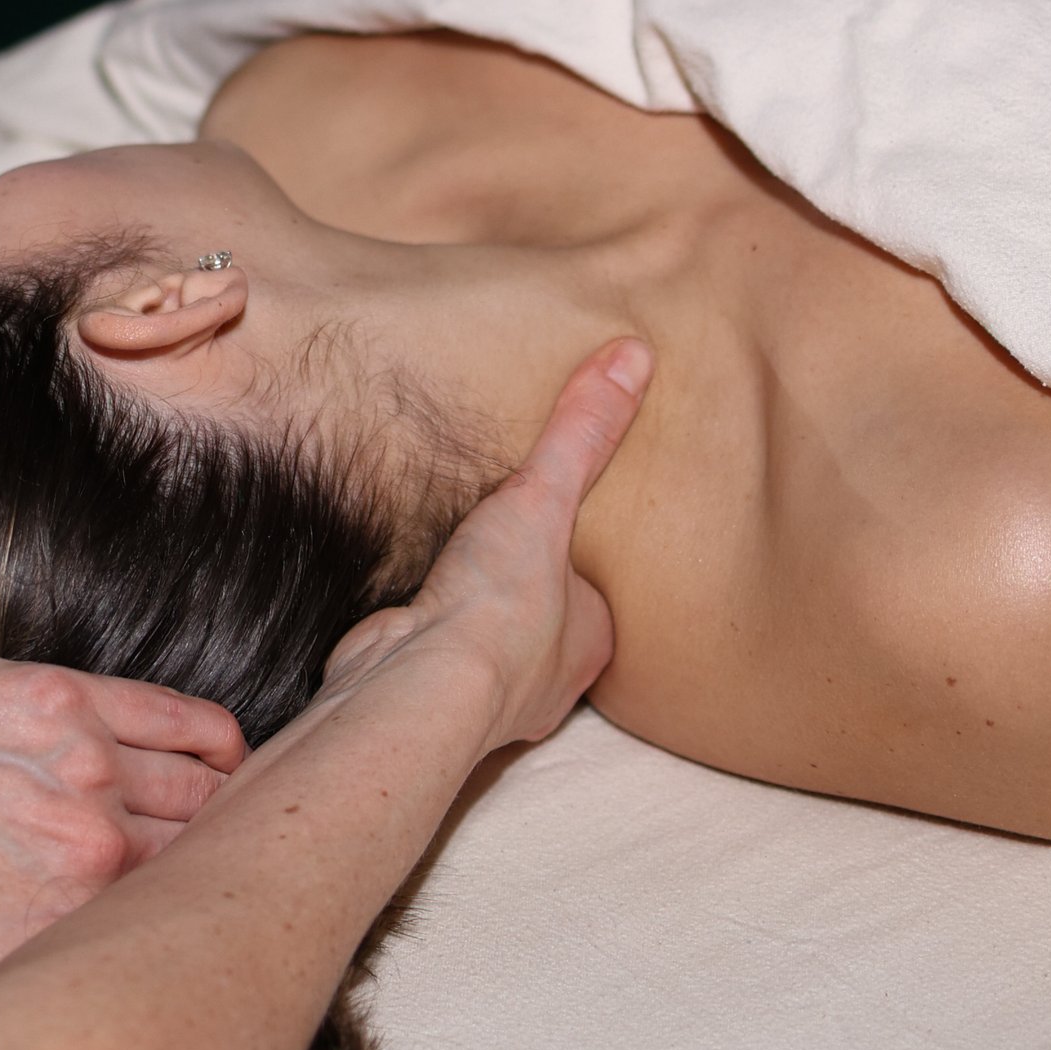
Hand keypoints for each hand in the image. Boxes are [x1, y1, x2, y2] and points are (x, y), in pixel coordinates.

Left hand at [0, 649, 246, 1022]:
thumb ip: (15, 1004)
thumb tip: (67, 1020)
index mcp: (61, 943)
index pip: (178, 945)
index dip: (197, 942)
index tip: (210, 938)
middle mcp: (92, 858)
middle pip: (209, 868)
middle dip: (232, 880)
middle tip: (251, 881)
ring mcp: (85, 769)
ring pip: (208, 792)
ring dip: (238, 807)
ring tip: (254, 815)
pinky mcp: (67, 696)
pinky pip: (177, 716)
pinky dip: (217, 737)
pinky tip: (229, 750)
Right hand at [319, 337, 647, 754]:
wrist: (416, 685)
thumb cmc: (498, 606)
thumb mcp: (546, 498)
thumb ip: (582, 433)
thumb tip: (637, 355)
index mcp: (591, 642)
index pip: (596, 593)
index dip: (580, 560)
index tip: (562, 528)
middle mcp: (547, 680)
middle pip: (545, 621)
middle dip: (529, 590)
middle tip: (510, 543)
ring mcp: (486, 694)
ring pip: (490, 641)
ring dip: (475, 611)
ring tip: (462, 564)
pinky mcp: (427, 692)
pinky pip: (434, 649)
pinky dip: (426, 626)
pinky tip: (413, 600)